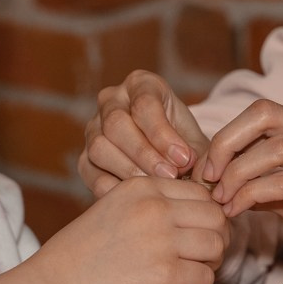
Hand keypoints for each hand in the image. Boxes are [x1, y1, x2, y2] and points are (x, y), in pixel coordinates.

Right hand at [43, 176, 226, 283]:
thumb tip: (196, 214)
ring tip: (187, 276)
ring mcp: (162, 240)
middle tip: (199, 259)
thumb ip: (151, 205)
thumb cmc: (83, 254)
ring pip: (217, 246)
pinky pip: (206, 278)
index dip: (205, 217)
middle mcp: (156, 208)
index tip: (193, 236)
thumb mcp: (115, 209)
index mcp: (143, 187)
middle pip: (216, 217)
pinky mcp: (165, 274)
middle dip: (215, 239)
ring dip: (208, 264)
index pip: (201, 193)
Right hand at [78, 70, 207, 196]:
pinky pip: (89, 172)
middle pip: (117, 123)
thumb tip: (195, 171)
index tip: (185, 159)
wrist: (167, 160)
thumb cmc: (184, 145)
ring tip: (156, 187)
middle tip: (170, 175)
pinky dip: (112, 188)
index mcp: (141, 84)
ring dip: (129, 170)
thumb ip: (198, 154)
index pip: (144, 104)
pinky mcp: (84, 157)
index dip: (163, 134)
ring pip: (99, 147)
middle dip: (145, 153)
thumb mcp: (196, 141)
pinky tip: (135, 199)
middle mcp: (111, 99)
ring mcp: (93, 128)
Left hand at [200, 100, 282, 273]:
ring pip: (274, 146)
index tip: (209, 166)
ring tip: (220, 197)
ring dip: (236, 171)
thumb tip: (233, 189)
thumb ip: (279, 185)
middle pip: (265, 114)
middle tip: (207, 174)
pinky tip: (238, 210)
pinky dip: (252, 194)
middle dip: (225, 141)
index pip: (264, 112)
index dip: (228, 134)